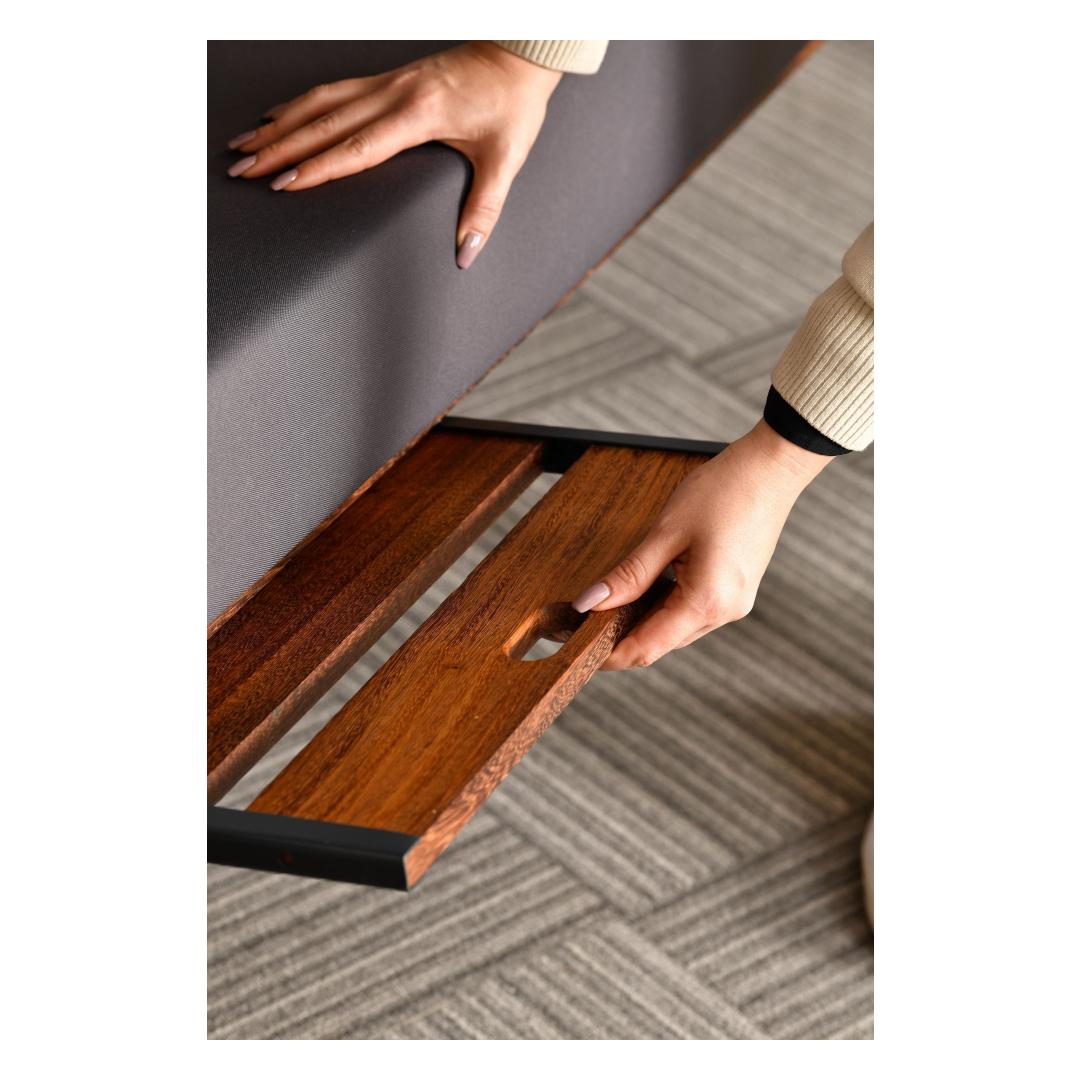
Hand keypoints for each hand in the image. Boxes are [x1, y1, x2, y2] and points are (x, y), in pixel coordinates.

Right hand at [225, 42, 562, 267]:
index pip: (355, 147)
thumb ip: (483, 210)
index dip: (316, 167)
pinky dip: (298, 103)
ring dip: (279, 123)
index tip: (282, 183)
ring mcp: (386, 81)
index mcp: (418, 115)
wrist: (519, 56)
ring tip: (244, 144)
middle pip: (323, 123)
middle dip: (278, 148)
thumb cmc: (513, 107)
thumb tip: (467, 254)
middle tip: (242, 169)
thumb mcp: (505, 161)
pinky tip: (277, 114)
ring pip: (319, 101)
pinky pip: (332, 89)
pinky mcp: (387, 77)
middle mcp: (394, 93)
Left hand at [571, 421, 831, 670]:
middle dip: (623, 639)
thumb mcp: (666, 533)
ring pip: (677, 630)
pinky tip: (644, 595)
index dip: (611, 655)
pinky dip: (665, 610)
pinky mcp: (736, 592)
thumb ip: (629, 575)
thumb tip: (591, 604)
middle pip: (662, 643)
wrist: (770, 470)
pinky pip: (693, 613)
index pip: (648, 647)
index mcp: (707, 602)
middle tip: (583, 627)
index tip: (580, 650)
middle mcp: (724, 612)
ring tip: (607, 610)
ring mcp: (734, 604)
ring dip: (643, 625)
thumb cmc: (723, 493)